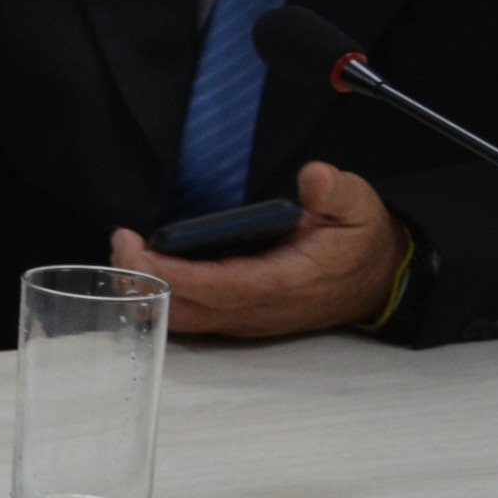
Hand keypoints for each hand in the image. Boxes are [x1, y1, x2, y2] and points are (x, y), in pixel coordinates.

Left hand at [110, 161, 409, 338]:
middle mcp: (260, 309)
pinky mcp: (240, 317)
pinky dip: (161, 298)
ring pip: (186, 317)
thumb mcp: (359, 206)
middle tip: (120, 244)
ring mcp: (248, 318)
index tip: (140, 250)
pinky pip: (193, 317)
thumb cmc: (359, 241)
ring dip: (148, 290)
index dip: (175, 274)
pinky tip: (141, 272)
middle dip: (146, 279)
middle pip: (189, 308)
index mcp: (286, 283)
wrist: (377, 279)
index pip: (220, 286)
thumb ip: (336, 192)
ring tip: (123, 254)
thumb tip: (314, 178)